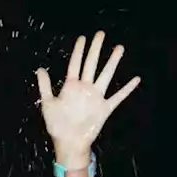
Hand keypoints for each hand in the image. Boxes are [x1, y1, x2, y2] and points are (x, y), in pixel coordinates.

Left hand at [36, 31, 139, 163]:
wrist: (69, 143)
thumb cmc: (57, 125)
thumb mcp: (48, 104)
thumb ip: (45, 86)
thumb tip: (40, 69)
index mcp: (71, 86)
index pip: (75, 64)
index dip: (79, 51)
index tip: (83, 37)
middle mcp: (85, 88)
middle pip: (91, 64)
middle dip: (96, 49)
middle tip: (101, 34)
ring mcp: (96, 97)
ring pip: (106, 75)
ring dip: (112, 62)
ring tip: (119, 48)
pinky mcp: (104, 108)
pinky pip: (118, 97)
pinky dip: (127, 89)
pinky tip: (136, 79)